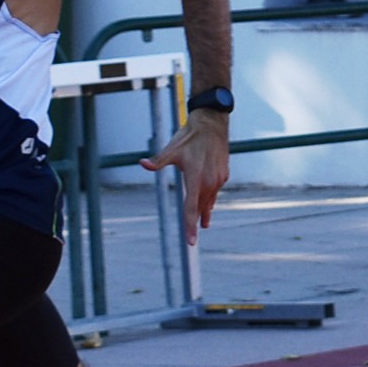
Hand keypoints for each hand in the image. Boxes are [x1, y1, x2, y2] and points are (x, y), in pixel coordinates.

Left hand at [142, 111, 230, 231]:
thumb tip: (142, 164)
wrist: (212, 124)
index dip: (190, 227)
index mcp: (196, 179)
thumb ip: (158, 161)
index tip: (191, 242)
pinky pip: (215, 191)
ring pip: (210, 200)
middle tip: (193, 238)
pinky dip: (210, 198)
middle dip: (196, 222)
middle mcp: (210, 182)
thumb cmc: (189, 137)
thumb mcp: (171, 149)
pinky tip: (208, 202)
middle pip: (201, 208)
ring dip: (205, 211)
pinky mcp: (224, 174)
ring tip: (204, 223)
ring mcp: (219, 179)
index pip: (191, 209)